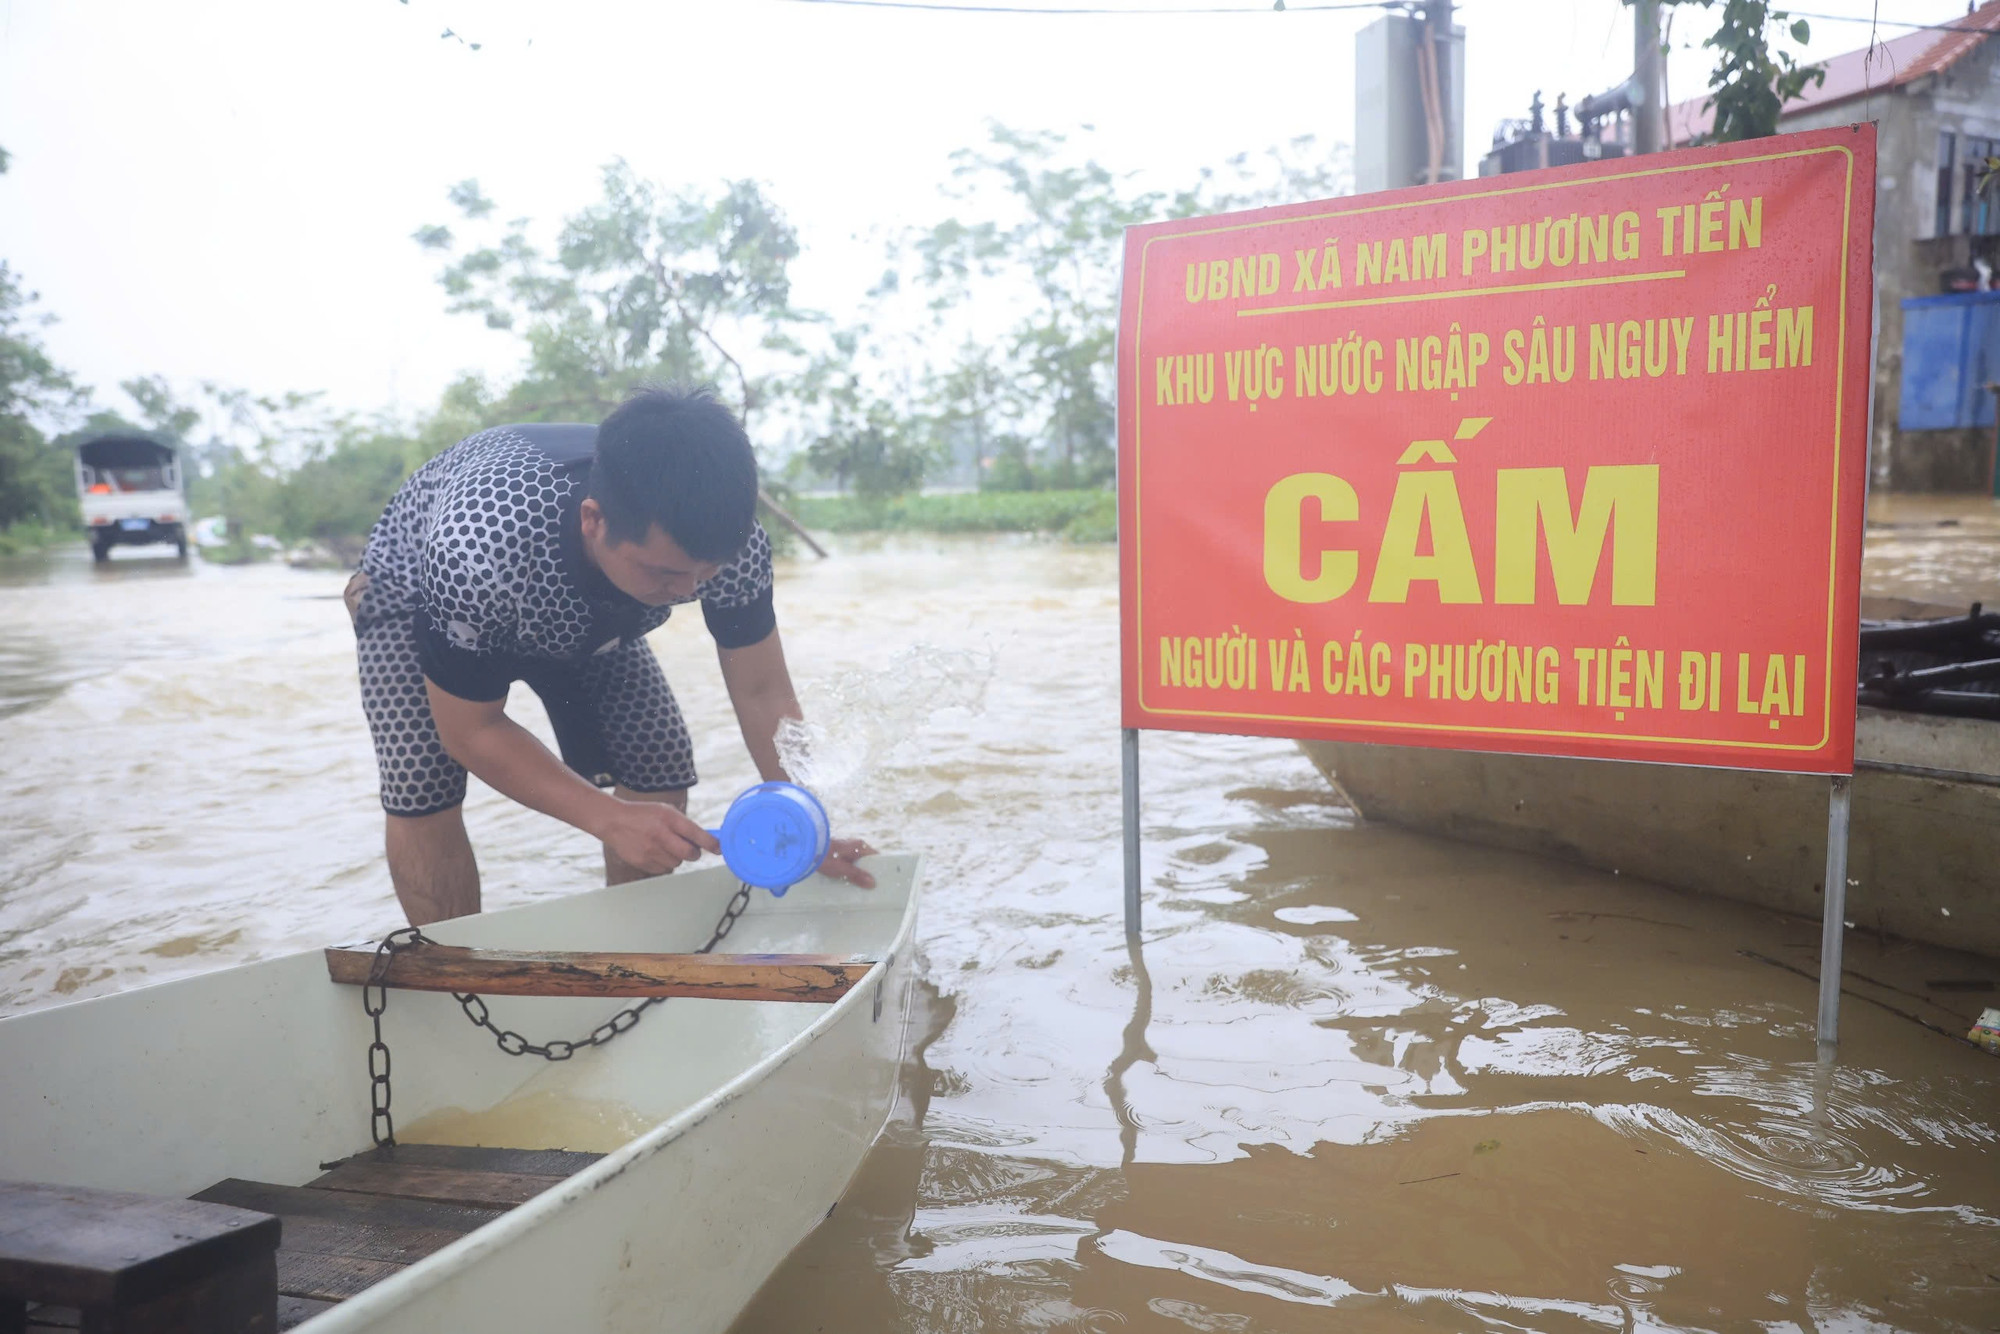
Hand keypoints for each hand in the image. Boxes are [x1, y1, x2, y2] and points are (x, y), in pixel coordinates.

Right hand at [594, 799, 720, 876]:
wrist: (614, 821)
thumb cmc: (643, 815)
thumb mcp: (665, 811)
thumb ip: (684, 825)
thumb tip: (705, 841)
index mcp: (669, 818)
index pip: (696, 834)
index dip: (711, 843)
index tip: (719, 849)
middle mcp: (660, 835)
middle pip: (690, 854)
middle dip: (693, 853)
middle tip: (688, 848)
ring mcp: (650, 850)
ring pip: (676, 863)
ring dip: (676, 857)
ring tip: (664, 846)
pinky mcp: (642, 862)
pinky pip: (663, 869)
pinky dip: (663, 863)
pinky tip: (654, 851)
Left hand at [820, 836, 877, 888]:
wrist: (804, 848)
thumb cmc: (825, 857)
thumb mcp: (842, 869)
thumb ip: (857, 876)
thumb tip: (873, 883)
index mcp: (860, 846)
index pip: (875, 857)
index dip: (879, 868)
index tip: (882, 881)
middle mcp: (854, 845)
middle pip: (866, 861)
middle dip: (867, 873)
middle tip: (870, 889)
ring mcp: (845, 848)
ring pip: (856, 863)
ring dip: (856, 873)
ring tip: (858, 888)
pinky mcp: (836, 853)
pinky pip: (847, 863)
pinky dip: (848, 871)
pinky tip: (845, 881)